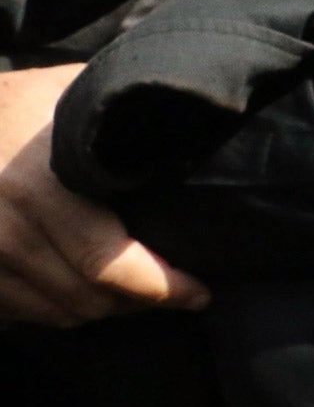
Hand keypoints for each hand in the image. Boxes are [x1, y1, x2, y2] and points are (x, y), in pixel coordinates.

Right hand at [0, 64, 207, 324]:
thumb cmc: (21, 102)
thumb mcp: (74, 94)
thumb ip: (129, 114)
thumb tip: (200, 123)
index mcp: (40, 188)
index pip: (107, 264)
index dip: (161, 287)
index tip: (200, 293)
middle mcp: (4, 230)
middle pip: (84, 299)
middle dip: (139, 304)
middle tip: (179, 292)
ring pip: (54, 313)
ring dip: (102, 311)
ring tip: (140, 292)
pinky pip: (19, 313)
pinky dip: (58, 310)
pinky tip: (90, 292)